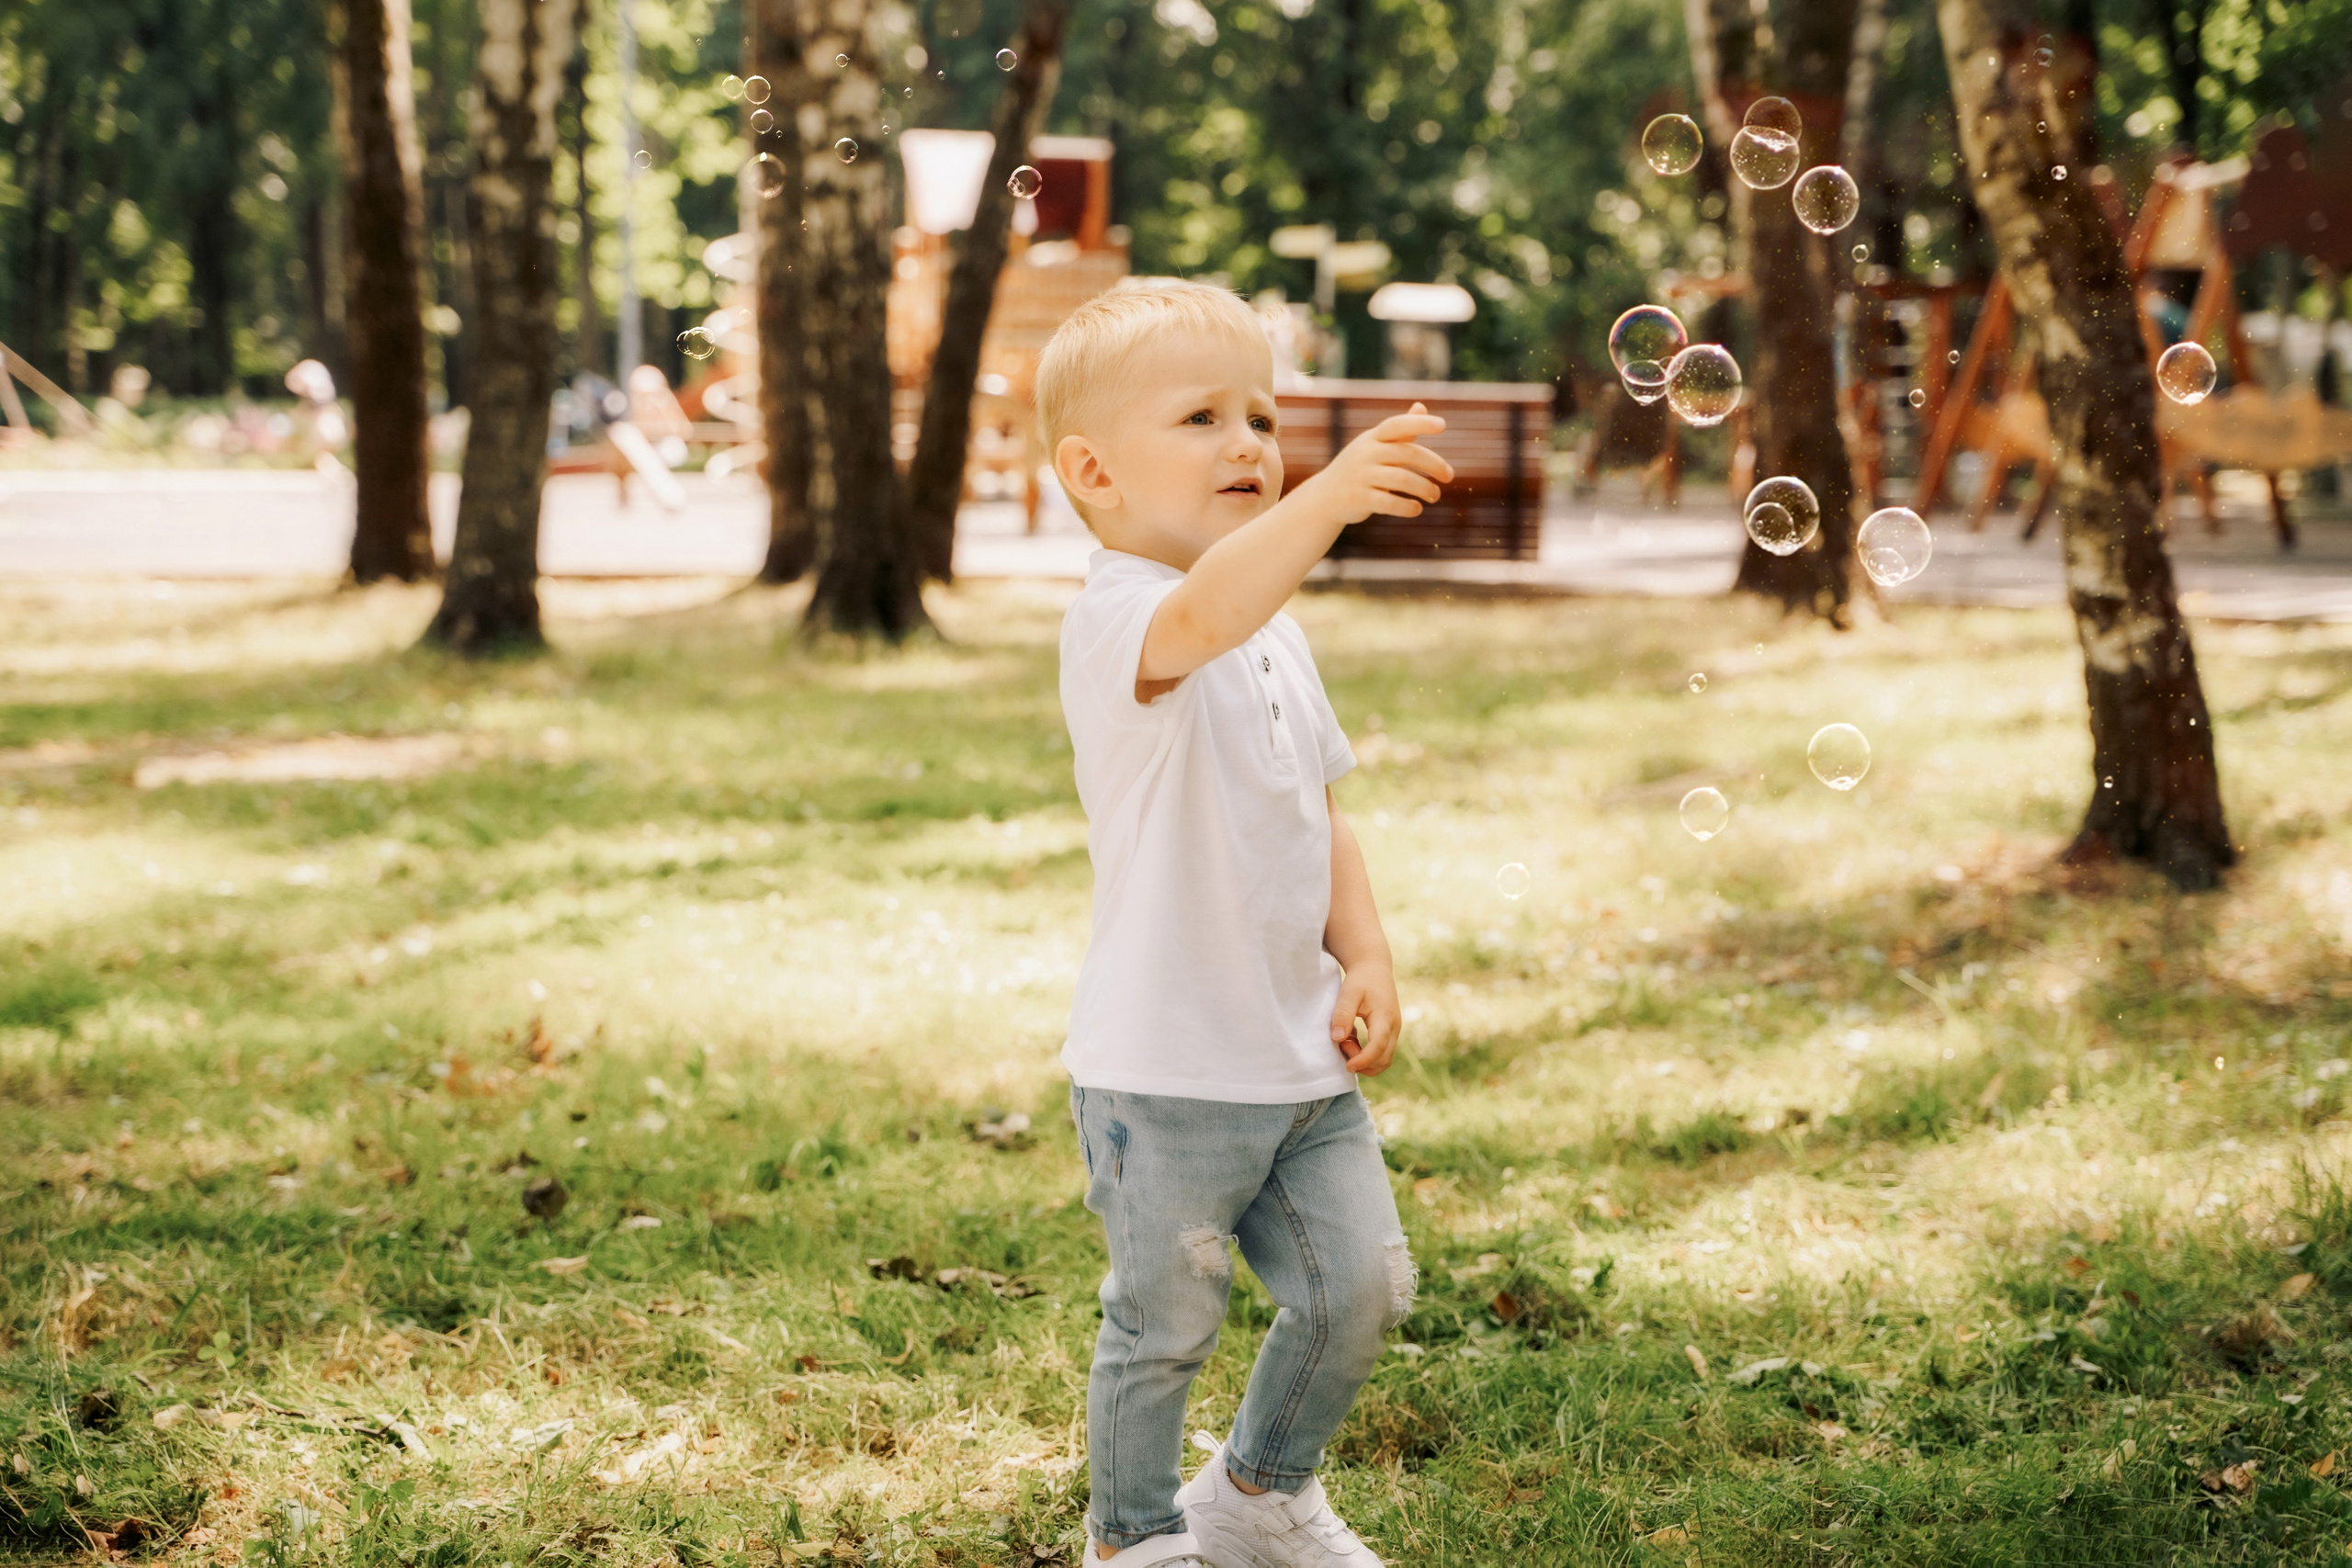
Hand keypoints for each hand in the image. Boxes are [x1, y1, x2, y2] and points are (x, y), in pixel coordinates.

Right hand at [1297, 404, 1452, 529]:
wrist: (1325, 497)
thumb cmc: (1359, 468)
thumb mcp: (1375, 446)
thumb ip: (1400, 431)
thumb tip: (1421, 406)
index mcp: (1372, 439)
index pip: (1397, 425)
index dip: (1419, 423)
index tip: (1442, 425)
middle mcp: (1366, 454)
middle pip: (1406, 453)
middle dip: (1433, 464)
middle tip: (1449, 476)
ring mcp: (1361, 476)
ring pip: (1401, 478)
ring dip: (1424, 488)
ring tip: (1435, 495)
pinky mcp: (1360, 499)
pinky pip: (1389, 502)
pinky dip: (1407, 507)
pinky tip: (1417, 509)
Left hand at [1330, 958, 1400, 1075]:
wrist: (1374, 968)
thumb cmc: (1361, 979)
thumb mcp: (1348, 992)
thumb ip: (1343, 1014)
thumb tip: (1338, 1039)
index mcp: (1385, 1017)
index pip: (1378, 1046)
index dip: (1363, 1060)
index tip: (1347, 1065)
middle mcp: (1394, 1027)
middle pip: (1384, 1059)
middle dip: (1362, 1062)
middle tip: (1342, 1045)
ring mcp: (1394, 1031)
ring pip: (1383, 1060)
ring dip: (1364, 1060)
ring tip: (1346, 1041)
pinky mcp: (1389, 1032)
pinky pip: (1381, 1053)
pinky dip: (1366, 1054)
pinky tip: (1351, 1039)